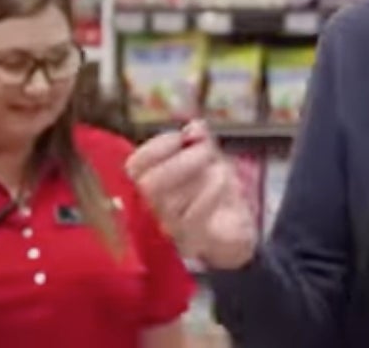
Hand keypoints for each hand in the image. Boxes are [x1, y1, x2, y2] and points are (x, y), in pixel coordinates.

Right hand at [126, 120, 257, 268]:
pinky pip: (195, 216)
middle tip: (207, 151)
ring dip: (203, 175)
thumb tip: (195, 127)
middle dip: (183, 160)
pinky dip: (212, 191)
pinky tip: (224, 180)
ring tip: (220, 169)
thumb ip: (199, 141)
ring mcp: (169, 228)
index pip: (135, 166)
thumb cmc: (212, 190)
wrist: (233, 228)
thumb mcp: (208, 159)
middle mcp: (151, 209)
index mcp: (146, 184)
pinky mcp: (192, 240)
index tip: (184, 136)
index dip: (159, 146)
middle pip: (149, 185)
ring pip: (173, 200)